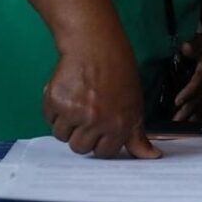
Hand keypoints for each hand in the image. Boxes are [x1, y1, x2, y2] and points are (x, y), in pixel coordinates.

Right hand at [45, 46, 161, 159]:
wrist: (96, 44)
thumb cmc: (118, 71)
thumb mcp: (135, 103)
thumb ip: (137, 135)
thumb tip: (152, 157)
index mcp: (120, 124)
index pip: (104, 152)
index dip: (100, 140)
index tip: (100, 127)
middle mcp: (97, 120)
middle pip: (80, 147)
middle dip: (82, 133)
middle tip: (87, 111)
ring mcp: (75, 111)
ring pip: (62, 135)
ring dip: (66, 122)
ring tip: (76, 100)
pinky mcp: (56, 101)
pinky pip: (49, 118)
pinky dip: (54, 108)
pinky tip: (67, 90)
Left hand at [171, 32, 201, 121]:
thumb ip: (193, 45)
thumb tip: (185, 48)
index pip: (197, 83)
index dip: (188, 93)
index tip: (177, 101)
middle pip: (199, 99)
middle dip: (187, 111)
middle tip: (175, 122)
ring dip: (193, 117)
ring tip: (181, 128)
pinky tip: (195, 127)